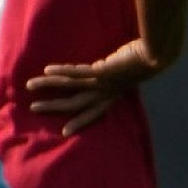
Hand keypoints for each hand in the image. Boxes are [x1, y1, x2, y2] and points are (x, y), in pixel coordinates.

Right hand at [27, 39, 162, 135]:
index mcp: (114, 95)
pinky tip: (47, 70)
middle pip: (76, 104)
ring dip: (49, 87)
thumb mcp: (130, 72)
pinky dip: (61, 71)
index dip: (80, 121)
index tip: (65, 132)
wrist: (156, 55)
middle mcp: (106, 93)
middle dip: (54, 107)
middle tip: (34, 109)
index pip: (95, 112)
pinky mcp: (101, 71)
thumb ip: (118, 73)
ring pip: (70, 88)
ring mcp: (103, 83)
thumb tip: (107, 68)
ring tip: (31, 86)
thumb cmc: (146, 60)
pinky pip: (76, 73)